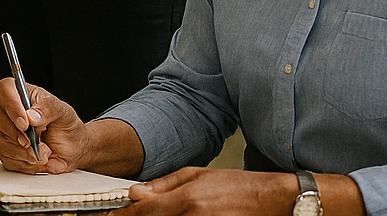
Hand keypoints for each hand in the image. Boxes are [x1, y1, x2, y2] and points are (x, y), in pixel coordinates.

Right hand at [0, 78, 87, 172]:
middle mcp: (11, 112)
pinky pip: (7, 160)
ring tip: (45, 154)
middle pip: (0, 120)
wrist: (73, 150)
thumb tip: (31, 115)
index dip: (11, 106)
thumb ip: (48, 109)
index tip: (25, 123)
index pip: (5, 90)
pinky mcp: (8, 152)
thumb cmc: (66, 126)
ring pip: (1, 142)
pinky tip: (40, 162)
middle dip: (20, 136)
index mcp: (22, 95)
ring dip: (24, 154)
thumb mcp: (63, 113)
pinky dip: (26, 165)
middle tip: (37, 144)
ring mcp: (7, 133)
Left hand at [124, 168, 298, 214]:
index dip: (125, 215)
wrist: (272, 202)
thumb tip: (136, 193)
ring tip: (165, 210)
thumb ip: (163, 185)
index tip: (114, 215)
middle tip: (134, 213)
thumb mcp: (197, 175)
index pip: (144, 213)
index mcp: (188, 201)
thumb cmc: (237, 186)